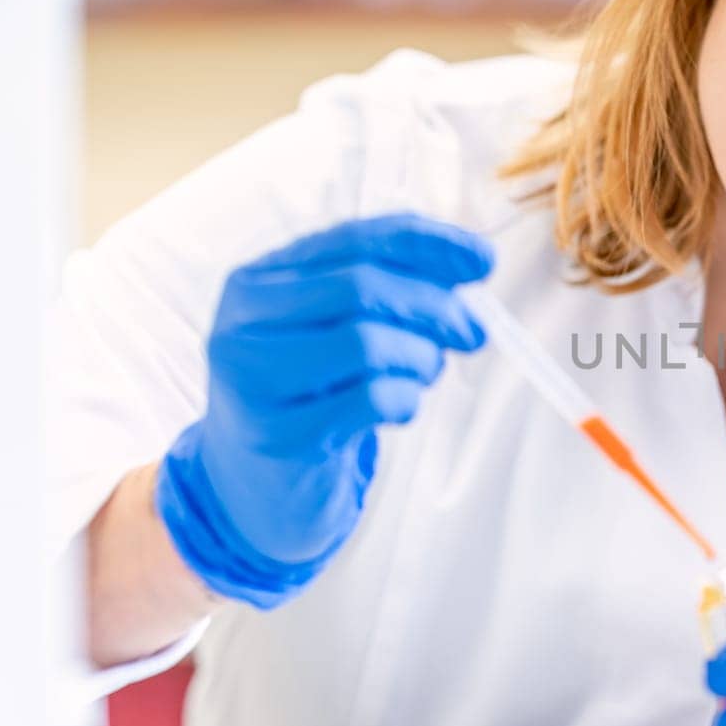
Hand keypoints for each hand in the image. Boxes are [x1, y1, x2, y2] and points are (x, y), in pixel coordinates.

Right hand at [156, 213, 492, 608]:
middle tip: (472, 334)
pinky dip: (406, 398)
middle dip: (435, 307)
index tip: (484, 260)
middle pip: (361, 287)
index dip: (428, 244)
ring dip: (420, 358)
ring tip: (424, 373)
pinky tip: (401, 407)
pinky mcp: (277, 436)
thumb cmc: (309, 394)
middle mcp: (241, 323)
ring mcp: (252, 381)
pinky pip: (369, 399)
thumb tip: (475, 259)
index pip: (354, 239)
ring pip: (366, 342)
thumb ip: (392, 286)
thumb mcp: (336, 328)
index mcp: (257, 280)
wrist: (254, 486)